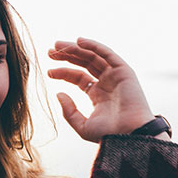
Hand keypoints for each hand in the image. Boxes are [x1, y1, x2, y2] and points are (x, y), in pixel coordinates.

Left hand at [47, 37, 161, 142]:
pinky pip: (107, 54)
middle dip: (67, 56)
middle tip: (50, 52)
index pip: (78, 77)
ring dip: (76, 48)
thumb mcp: (82, 125)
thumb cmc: (108, 134)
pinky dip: (94, 46)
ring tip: (57, 45)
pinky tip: (78, 41)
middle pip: (84, 63)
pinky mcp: (124, 71)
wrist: (129, 135)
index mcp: (98, 95)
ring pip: (93, 56)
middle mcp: (107, 83)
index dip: (63, 73)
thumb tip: (58, 94)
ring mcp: (116, 76)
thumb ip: (69, 111)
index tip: (49, 71)